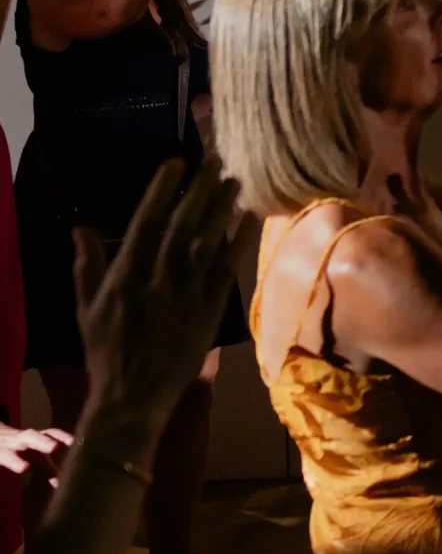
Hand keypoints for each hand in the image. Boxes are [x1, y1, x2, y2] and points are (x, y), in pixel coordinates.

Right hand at [0, 423, 72, 490]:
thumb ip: (49, 469)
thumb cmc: (20, 449)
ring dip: (15, 459)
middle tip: (53, 447)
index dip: (61, 436)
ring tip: (24, 468)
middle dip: (41, 441)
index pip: (49, 433)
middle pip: (30, 436)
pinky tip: (14, 470)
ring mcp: (3, 448)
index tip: (73, 441)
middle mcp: (19, 440)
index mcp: (33, 438)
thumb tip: (61, 485)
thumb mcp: (35, 456)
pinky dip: (6, 463)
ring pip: (8, 452)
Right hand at [73, 159, 242, 461]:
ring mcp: (186, 293)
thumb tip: (81, 229)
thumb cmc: (106, 351)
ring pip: (208, 240)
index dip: (162, 190)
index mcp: (125, 274)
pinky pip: (227, 268)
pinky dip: (238, 241)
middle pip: (183, 224)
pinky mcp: (209, 309)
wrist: (133, 395)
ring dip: (222, 208)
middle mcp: (157, 278)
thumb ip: (86, 267)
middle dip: (199, 189)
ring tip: (235, 179)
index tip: (175, 164)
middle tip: (216, 159)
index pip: (145, 222)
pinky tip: (249, 218)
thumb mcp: (86, 308)